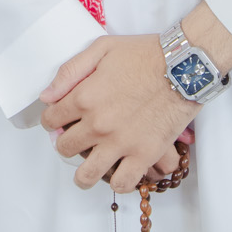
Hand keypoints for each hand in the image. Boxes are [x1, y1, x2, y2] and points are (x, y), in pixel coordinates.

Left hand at [40, 35, 192, 191]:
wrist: (184, 66)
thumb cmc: (146, 54)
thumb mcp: (102, 48)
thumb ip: (69, 72)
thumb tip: (47, 96)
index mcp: (84, 97)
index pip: (51, 120)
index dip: (52, 121)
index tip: (59, 122)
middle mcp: (98, 124)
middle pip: (65, 147)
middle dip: (65, 143)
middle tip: (75, 140)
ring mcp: (121, 142)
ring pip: (87, 174)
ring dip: (83, 173)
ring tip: (87, 169)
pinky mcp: (145, 154)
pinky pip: (123, 182)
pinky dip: (117, 182)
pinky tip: (117, 172)